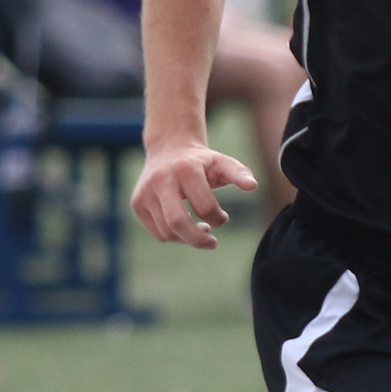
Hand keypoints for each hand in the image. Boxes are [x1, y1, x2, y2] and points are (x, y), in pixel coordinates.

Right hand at [130, 140, 258, 249]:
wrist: (169, 148)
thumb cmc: (201, 161)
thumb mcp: (222, 163)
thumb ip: (239, 173)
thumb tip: (253, 186)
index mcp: (185, 169)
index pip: (204, 206)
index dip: (218, 218)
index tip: (223, 217)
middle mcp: (162, 180)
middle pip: (178, 223)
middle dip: (198, 239)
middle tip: (212, 243)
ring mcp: (145, 192)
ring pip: (167, 232)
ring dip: (187, 238)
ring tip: (200, 229)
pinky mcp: (137, 203)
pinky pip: (157, 232)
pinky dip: (174, 236)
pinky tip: (184, 226)